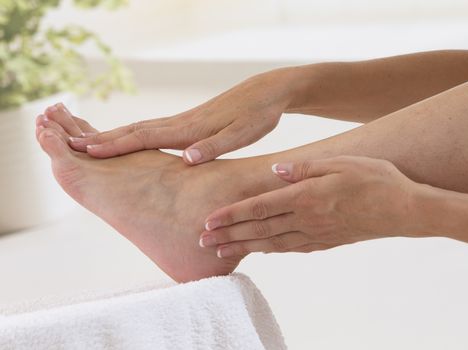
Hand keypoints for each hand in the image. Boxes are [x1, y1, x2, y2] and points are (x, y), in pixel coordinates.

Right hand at [69, 67, 305, 163]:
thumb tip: (186, 158)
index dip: (115, 146)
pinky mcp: (192, 122)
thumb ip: (215, 147)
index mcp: (189, 129)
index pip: (144, 137)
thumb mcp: (242, 135)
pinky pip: (155, 130)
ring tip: (90, 145)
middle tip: (71, 147)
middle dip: (104, 141)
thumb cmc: (258, 115)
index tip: (86, 152)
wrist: (268, 93)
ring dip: (116, 137)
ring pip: (143, 129)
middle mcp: (182, 123)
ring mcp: (185, 121)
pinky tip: (131, 142)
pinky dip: (135, 135)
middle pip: (135, 131)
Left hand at [199, 156, 422, 257]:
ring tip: (221, 250)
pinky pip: (293, 248)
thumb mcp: (341, 162)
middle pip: (259, 229)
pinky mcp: (328, 241)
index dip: (231, 215)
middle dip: (228, 235)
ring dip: (244, 246)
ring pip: (272, 243)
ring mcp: (317, 233)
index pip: (259, 208)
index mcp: (306, 197)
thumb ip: (305, 167)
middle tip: (203, 241)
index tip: (209, 221)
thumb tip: (275, 169)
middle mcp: (307, 219)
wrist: (405, 211)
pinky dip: (272, 250)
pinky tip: (262, 251)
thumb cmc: (376, 180)